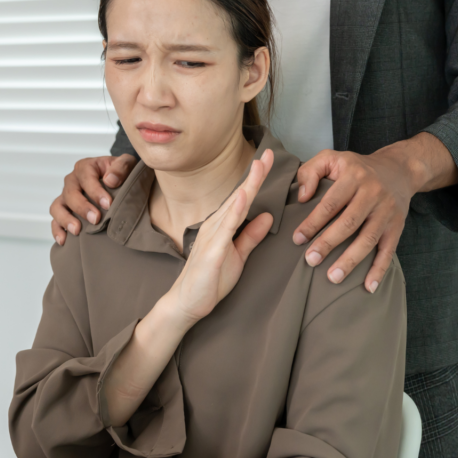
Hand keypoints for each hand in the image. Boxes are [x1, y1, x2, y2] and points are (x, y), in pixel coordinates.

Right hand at [50, 154, 137, 244]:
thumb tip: (111, 180)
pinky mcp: (64, 210)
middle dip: (82, 207)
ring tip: (77, 230)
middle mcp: (73, 181)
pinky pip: (55, 220)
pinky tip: (64, 240)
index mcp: (86, 167)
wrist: (118, 181)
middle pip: (70, 193)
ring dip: (66, 219)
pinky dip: (57, 230)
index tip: (107, 204)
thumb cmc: (120, 173)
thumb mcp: (126, 163)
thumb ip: (121, 167)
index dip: (95, 191)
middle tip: (95, 219)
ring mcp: (66, 196)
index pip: (86, 177)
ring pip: (57, 206)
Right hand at [165, 150, 274, 324]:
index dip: (257, 179)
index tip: (269, 160)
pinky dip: (234, 211)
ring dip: (247, 186)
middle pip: (240, 196)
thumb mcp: (238, 256)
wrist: (187, 304)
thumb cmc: (210, 280)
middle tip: (269, 154)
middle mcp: (216, 226)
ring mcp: (212, 237)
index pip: (243, 199)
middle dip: (255, 174)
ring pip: (234, 207)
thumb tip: (267, 216)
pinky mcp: (211, 252)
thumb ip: (251, 237)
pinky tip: (242, 198)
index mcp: (223, 226)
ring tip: (259, 167)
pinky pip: (225, 229)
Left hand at [291, 133, 457, 292]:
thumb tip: (302, 197)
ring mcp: (387, 211)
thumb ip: (311, 172)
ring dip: (350, 261)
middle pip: (348, 223)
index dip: (313, 222)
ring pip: (368, 239)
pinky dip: (379, 270)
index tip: (297, 239)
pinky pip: (388, 250)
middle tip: (310, 260)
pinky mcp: (397, 226)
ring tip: (332, 278)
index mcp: (353, 176)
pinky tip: (368, 287)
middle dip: (328, 243)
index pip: (330, 203)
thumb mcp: (332, 158)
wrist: (399, 169)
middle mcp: (372, 193)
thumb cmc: (356, 167)